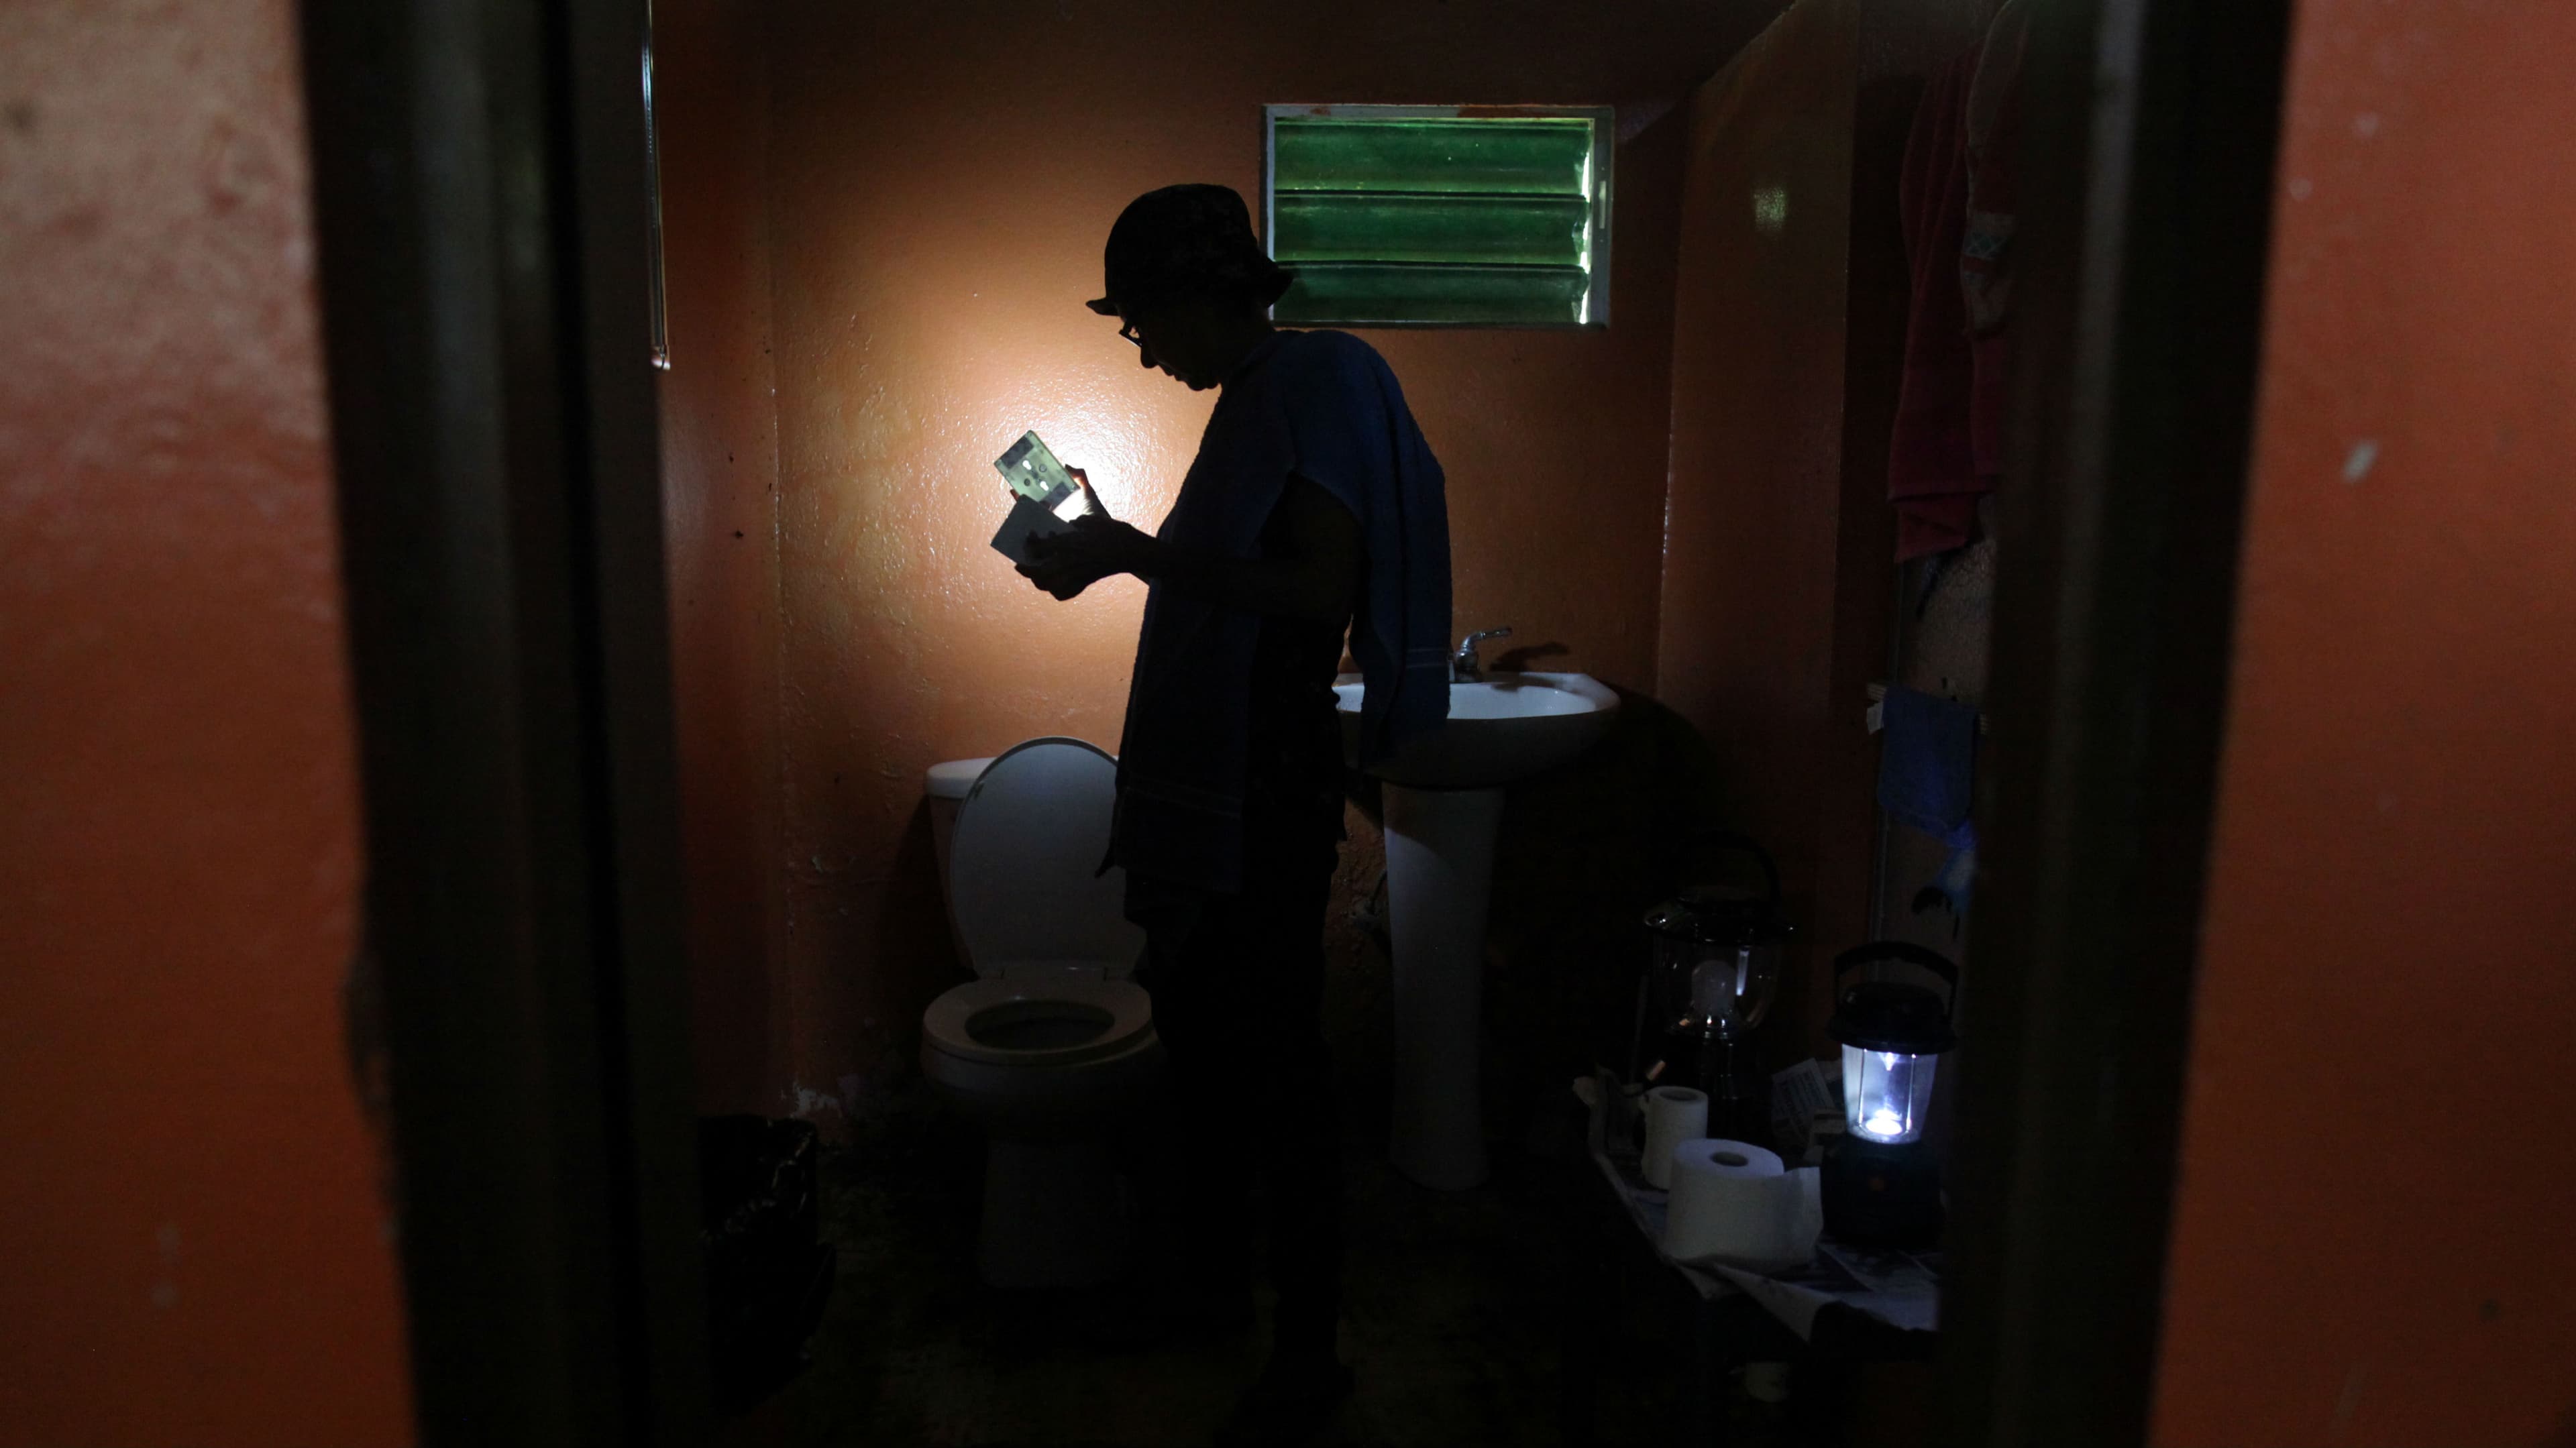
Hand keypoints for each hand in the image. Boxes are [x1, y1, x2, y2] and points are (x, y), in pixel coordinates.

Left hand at [1014, 468, 1148, 599]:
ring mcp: (1077, 574)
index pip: (1038, 546)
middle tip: (1020, 564)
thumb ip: (1081, 484)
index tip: (1029, 536)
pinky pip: (1065, 593)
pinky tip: (1055, 587)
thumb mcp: (1095, 504)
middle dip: (1026, 569)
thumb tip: (1070, 467)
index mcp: (1069, 541)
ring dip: (1039, 581)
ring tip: (1035, 576)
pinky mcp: (1086, 582)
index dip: (1029, 542)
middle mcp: (1069, 560)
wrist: (1133, 552)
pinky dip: (1058, 592)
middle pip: (1039, 571)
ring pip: (1049, 585)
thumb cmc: (1114, 531)